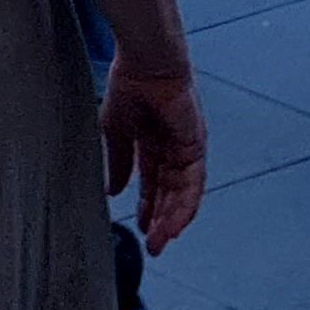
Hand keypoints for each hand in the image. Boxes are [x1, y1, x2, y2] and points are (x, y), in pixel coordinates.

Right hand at [101, 59, 206, 252]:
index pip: (153, 183)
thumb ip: (119, 163)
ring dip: (173, 218)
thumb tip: (114, 190)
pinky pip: (193, 182)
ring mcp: (186, 147)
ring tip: (161, 241)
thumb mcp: (116, 132)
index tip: (141, 228)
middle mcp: (173, 148)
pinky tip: (176, 223)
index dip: (148, 206)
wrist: (145, 63)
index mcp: (153, 142)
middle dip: (161, 220)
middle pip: (170, 193)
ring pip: (183, 193)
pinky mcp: (196, 145)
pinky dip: (186, 204)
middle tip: (154, 246)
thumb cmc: (130, 85)